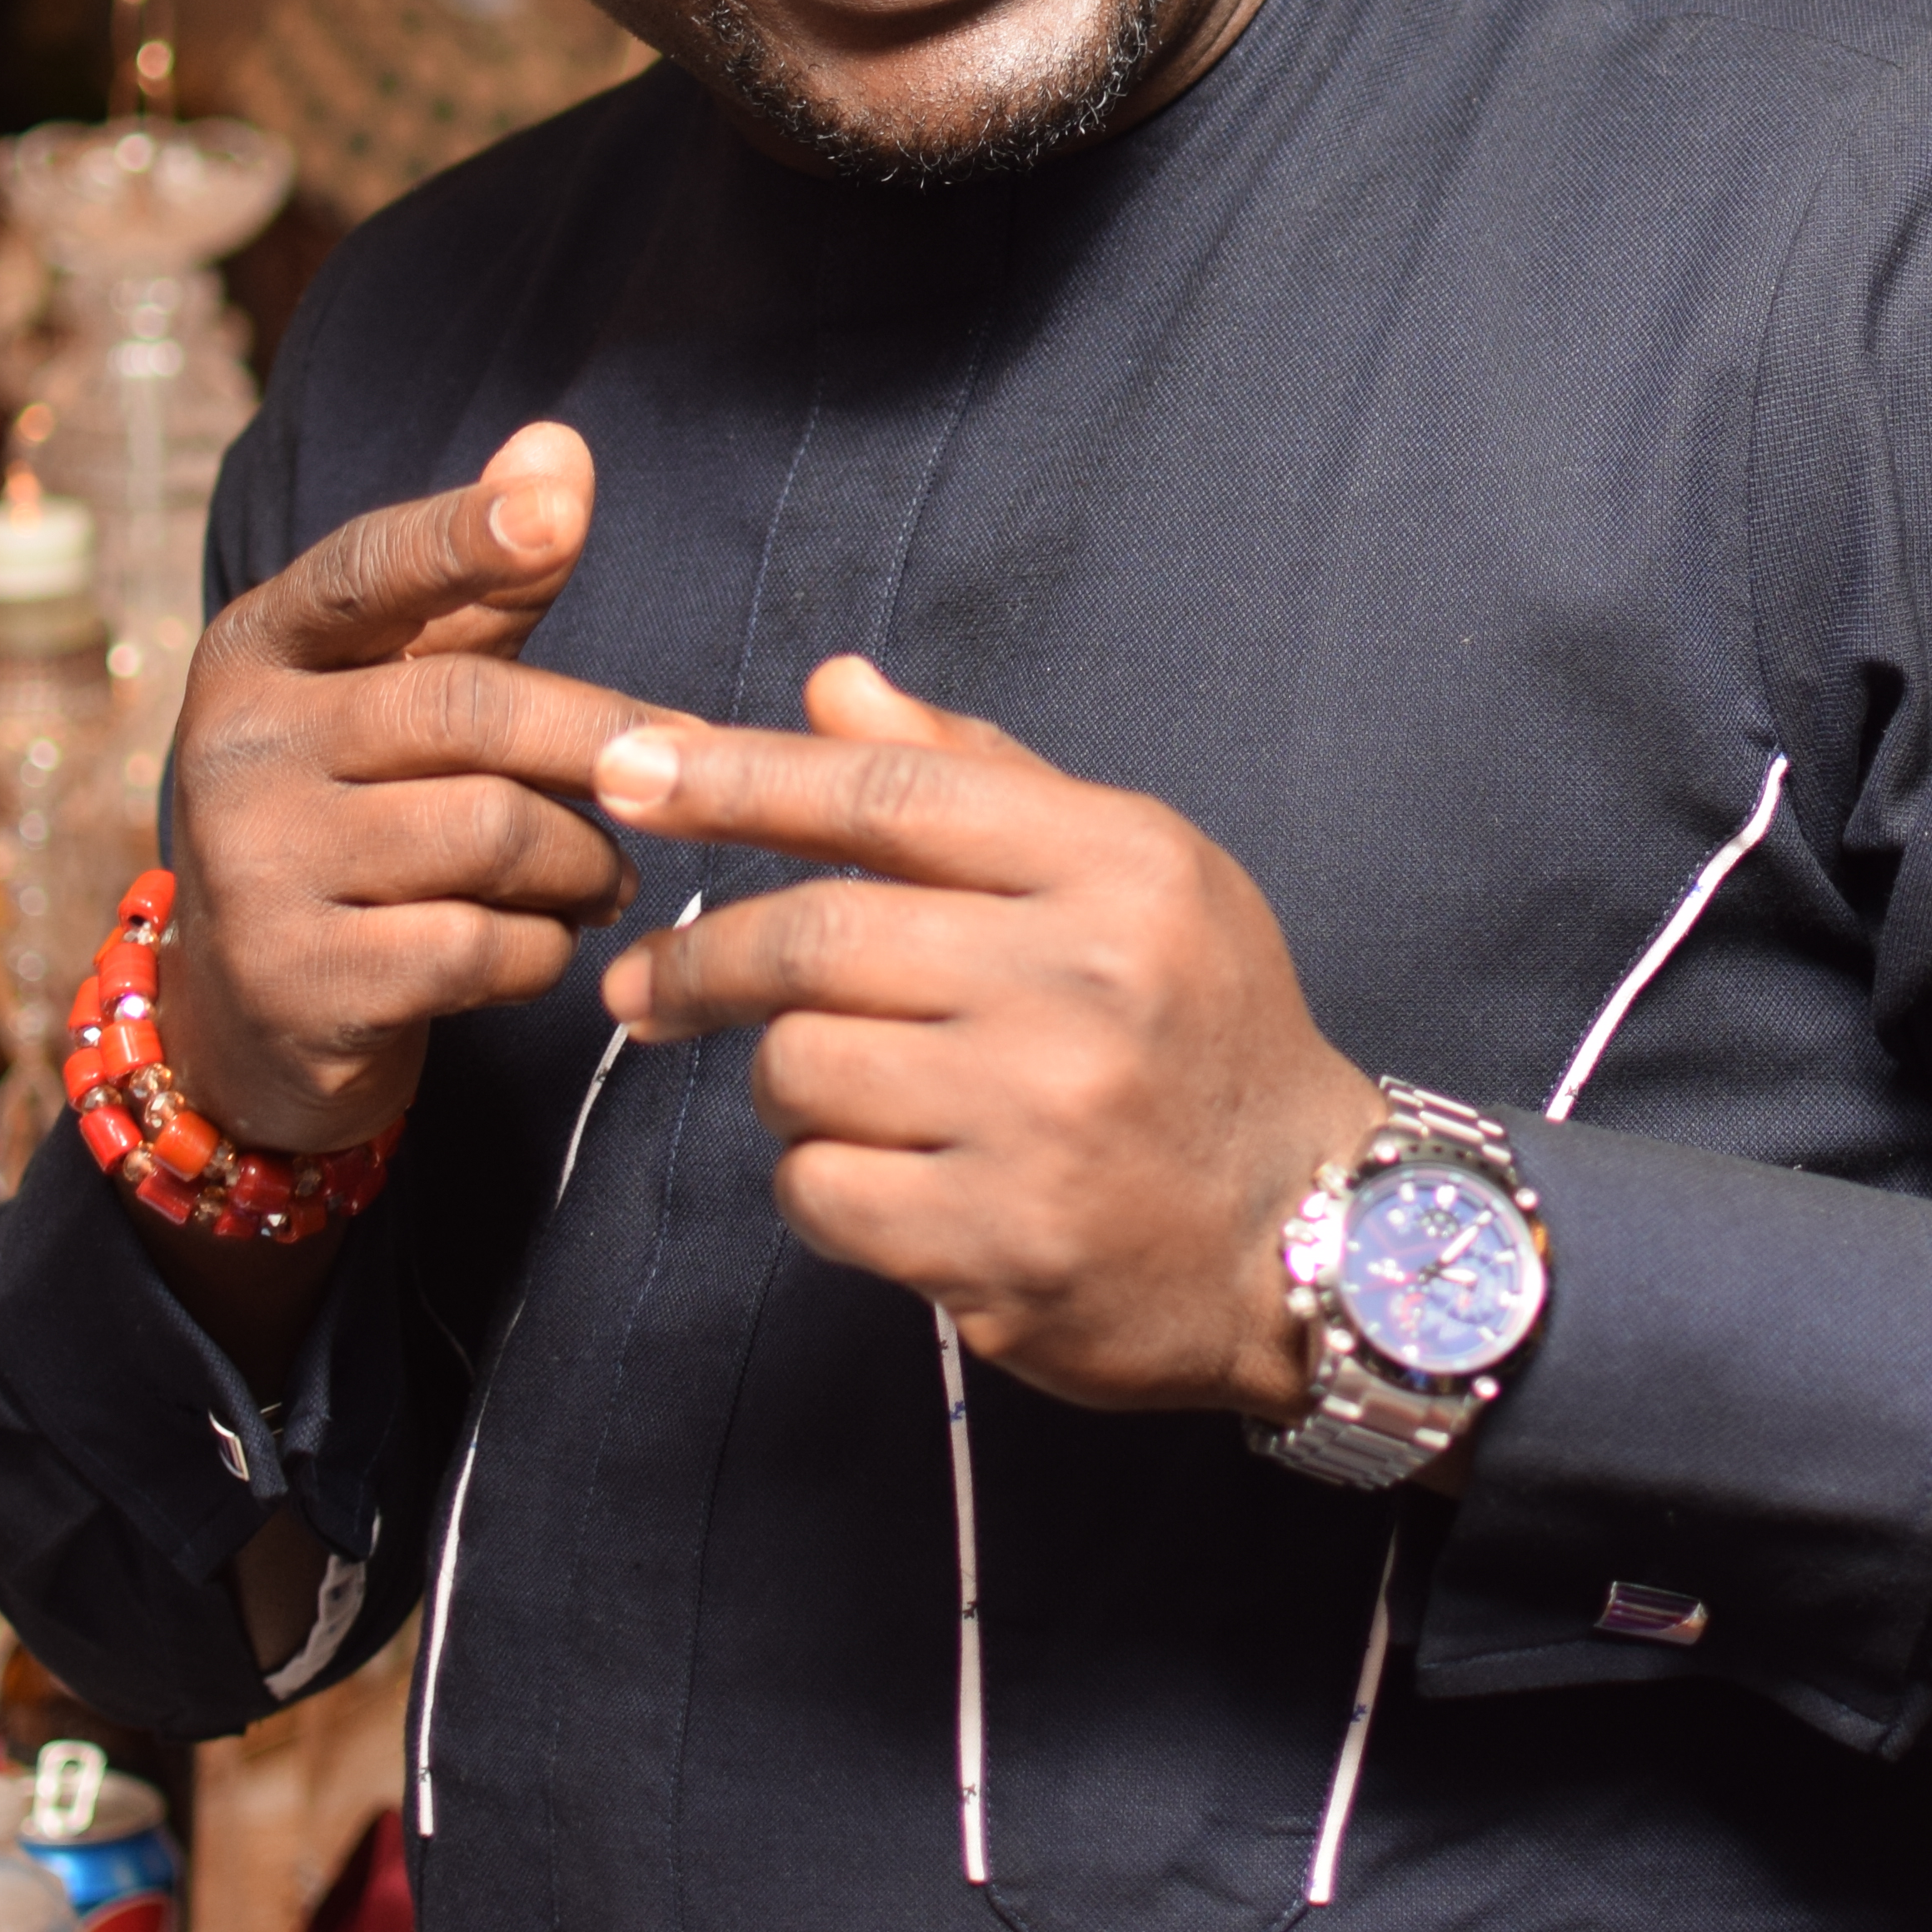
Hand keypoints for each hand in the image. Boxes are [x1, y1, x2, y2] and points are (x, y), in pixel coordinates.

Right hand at [160, 422, 651, 1152]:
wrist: (247, 1014)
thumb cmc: (353, 815)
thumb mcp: (392, 692)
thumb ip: (479, 586)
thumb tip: (560, 444)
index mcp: (258, 649)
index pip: (367, 571)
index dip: (463, 537)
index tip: (556, 509)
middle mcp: (237, 744)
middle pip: (470, 710)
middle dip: (603, 739)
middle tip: (691, 764)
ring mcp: (254, 866)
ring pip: (493, 832)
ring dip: (585, 859)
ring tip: (610, 875)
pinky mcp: (296, 981)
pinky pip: (481, 947)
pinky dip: (545, 947)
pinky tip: (547, 942)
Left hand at [593, 657, 1381, 1421]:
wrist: (1306, 1230)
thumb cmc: (1201, 1028)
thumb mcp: (1133, 871)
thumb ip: (976, 781)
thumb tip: (833, 688)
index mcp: (1120, 865)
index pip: (887, 795)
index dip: (736, 778)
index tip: (625, 771)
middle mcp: (1087, 981)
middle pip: (817, 938)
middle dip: (702, 961)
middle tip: (643, 989)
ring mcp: (1047, 1119)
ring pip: (801, 1070)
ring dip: (786, 1082)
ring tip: (846, 1093)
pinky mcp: (1006, 1243)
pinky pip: (820, 1191)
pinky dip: (817, 1183)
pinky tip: (884, 1177)